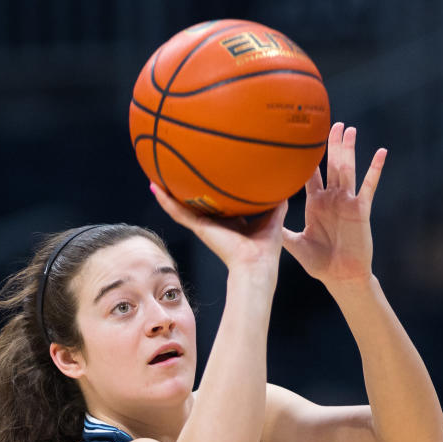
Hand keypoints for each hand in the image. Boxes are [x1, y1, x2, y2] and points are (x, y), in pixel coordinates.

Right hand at [150, 183, 286, 273]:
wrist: (255, 264)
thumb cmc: (266, 248)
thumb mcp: (274, 218)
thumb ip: (278, 201)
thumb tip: (287, 183)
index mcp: (234, 224)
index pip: (222, 206)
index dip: (216, 193)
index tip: (209, 179)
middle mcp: (217, 224)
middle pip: (199, 205)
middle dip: (188, 192)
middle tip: (175, 175)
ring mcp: (205, 226)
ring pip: (183, 208)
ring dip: (169, 195)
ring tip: (155, 179)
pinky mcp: (199, 227)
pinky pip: (179, 212)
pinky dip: (166, 201)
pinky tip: (155, 187)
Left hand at [282, 122, 385, 284]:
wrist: (341, 277)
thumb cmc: (319, 263)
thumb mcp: (294, 244)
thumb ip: (280, 229)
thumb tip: (260, 218)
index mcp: (316, 203)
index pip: (310, 175)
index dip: (307, 158)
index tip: (303, 138)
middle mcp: (332, 198)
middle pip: (331, 165)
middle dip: (331, 145)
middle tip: (332, 123)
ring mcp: (348, 202)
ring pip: (347, 170)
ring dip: (348, 150)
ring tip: (348, 129)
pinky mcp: (361, 210)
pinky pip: (369, 186)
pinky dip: (375, 169)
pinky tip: (381, 153)